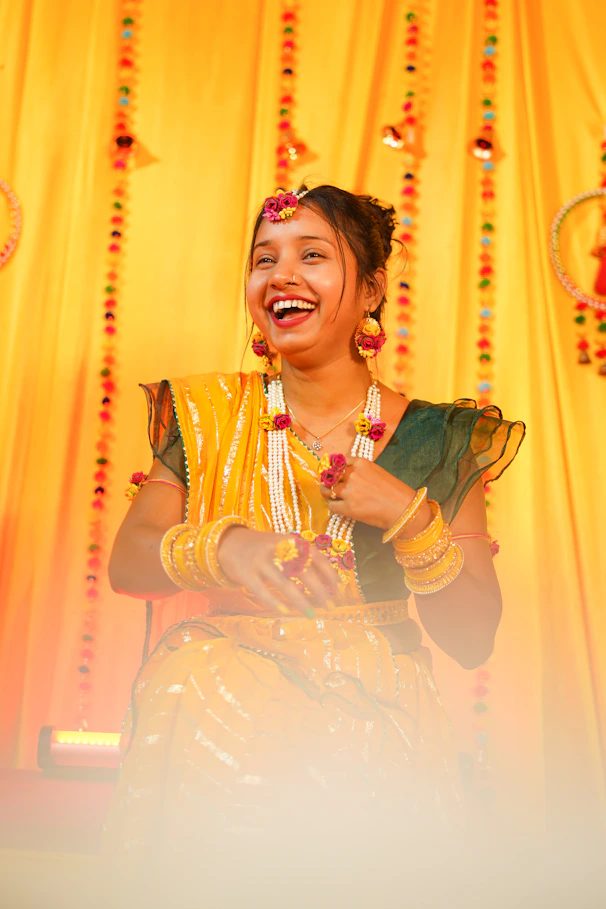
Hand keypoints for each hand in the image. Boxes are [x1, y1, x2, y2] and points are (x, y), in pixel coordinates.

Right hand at [217, 526, 339, 616]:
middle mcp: (278, 548)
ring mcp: (260, 561)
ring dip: (301, 602)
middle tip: (329, 607)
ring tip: (312, 615)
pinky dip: (275, 603)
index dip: (330, 575)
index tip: (339, 591)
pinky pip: (263, 591)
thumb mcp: (284, 546)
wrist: (228, 543)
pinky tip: (285, 613)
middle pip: (304, 571)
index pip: (317, 557)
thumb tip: (327, 584)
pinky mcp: (246, 574)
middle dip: (319, 591)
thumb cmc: (263, 549)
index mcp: (291, 541)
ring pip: (285, 584)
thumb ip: (302, 560)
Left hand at [319, 457, 421, 530]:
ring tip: (330, 497)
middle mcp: (353, 474)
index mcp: (361, 463)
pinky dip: (334, 507)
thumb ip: (361, 471)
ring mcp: (350, 491)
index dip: (332, 468)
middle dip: (327, 481)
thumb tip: (344, 475)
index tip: (330, 472)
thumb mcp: (377, 472)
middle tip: (326, 486)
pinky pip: (332, 506)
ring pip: (327, 490)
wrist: (404, 509)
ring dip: (327, 494)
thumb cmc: (394, 492)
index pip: (338, 461)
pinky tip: (340, 508)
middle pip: (330, 476)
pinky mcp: (349, 507)